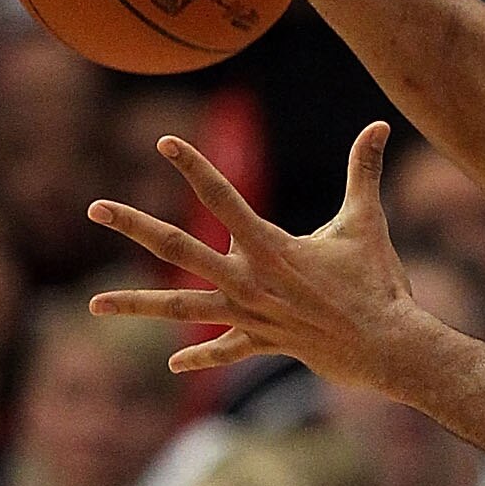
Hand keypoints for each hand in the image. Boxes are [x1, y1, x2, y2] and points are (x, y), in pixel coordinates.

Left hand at [86, 122, 421, 385]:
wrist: (389, 348)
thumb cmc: (380, 284)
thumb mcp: (368, 223)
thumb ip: (365, 171)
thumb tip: (381, 123)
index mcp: (271, 247)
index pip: (222, 199)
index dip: (194, 167)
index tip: (165, 142)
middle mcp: (249, 281)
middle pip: (179, 249)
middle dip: (135, 227)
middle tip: (95, 208)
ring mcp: (251, 315)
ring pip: (183, 308)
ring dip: (137, 305)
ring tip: (95, 304)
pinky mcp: (264, 342)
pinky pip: (225, 350)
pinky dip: (202, 355)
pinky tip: (174, 362)